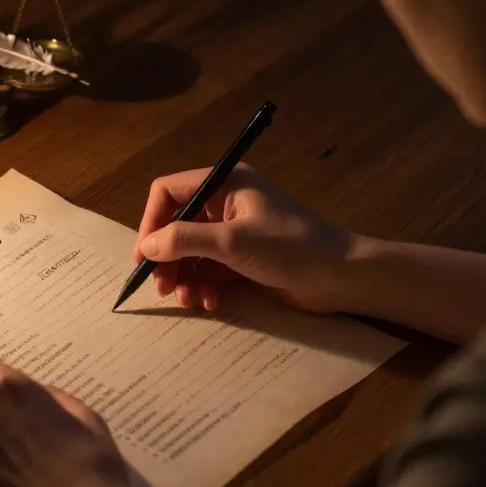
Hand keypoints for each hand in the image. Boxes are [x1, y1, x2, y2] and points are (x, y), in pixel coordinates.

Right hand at [135, 163, 352, 311]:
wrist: (341, 277)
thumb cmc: (290, 248)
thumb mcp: (233, 242)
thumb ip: (185, 240)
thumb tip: (147, 247)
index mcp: (225, 183)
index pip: (169, 192)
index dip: (151, 222)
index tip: (144, 256)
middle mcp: (226, 203)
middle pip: (177, 226)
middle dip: (167, 258)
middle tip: (163, 287)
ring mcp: (235, 232)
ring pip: (191, 252)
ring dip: (184, 277)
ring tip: (188, 301)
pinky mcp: (244, 258)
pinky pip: (209, 270)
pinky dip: (204, 286)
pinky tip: (210, 303)